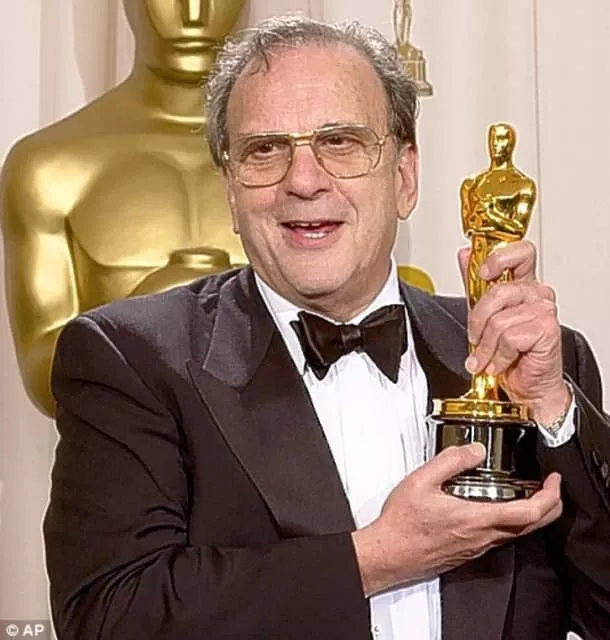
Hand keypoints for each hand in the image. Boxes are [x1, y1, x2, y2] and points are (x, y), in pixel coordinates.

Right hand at [352, 444, 561, 595]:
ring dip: (532, 514)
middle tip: (551, 487)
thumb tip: (474, 450)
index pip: (528, 512)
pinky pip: (500, 538)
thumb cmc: (402, 523)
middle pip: (533, 527)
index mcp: (476, 518)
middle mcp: (482, 537)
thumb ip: (450, 461)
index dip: (549, 496)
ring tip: (528, 493)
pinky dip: (512, 522)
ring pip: (518, 534)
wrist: (389, 553)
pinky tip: (498, 508)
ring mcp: (477, 547)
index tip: (553, 481)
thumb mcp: (421, 480)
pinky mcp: (469, 552)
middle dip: (550, 506)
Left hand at [458, 240, 570, 423]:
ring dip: (486, 346)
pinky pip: (509, 337)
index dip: (498, 258)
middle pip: (498, 291)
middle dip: (478, 320)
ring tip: (487, 357)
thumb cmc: (510, 353)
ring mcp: (544, 310)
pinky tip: (500, 363)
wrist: (526, 387)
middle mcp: (537, 294)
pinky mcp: (546, 329)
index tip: (482, 273)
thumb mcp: (483, 315)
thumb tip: (465, 255)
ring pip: (499, 320)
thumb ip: (474, 285)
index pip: (520, 252)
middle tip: (476, 338)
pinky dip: (498, 356)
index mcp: (523, 284)